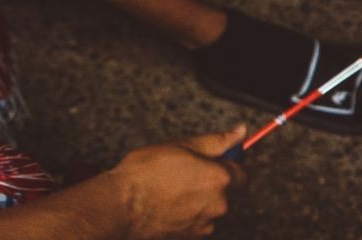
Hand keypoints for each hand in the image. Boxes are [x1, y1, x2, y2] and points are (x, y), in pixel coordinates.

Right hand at [108, 125, 246, 238]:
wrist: (119, 207)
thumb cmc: (144, 175)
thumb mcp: (181, 146)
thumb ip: (216, 140)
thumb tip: (240, 132)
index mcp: (219, 179)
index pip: (242, 171)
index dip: (229, 163)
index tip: (216, 160)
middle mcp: (218, 204)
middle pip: (226, 190)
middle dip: (211, 182)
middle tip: (185, 173)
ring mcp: (205, 224)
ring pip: (211, 207)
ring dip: (199, 199)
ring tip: (172, 190)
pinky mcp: (192, 237)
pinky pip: (198, 222)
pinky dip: (188, 214)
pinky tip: (168, 205)